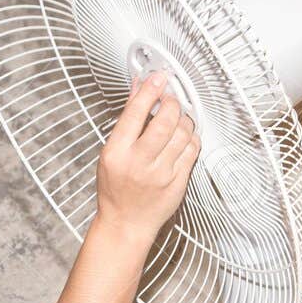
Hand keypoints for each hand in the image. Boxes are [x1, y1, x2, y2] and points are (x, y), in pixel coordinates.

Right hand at [94, 72, 199, 244]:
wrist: (126, 224)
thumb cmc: (115, 191)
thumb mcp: (109, 154)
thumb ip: (126, 122)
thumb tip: (138, 91)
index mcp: (117, 153)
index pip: (135, 113)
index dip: (149, 91)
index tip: (158, 78)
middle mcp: (139, 163)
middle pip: (164, 121)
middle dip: (171, 103)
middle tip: (170, 99)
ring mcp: (161, 174)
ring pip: (182, 134)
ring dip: (183, 119)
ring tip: (178, 117)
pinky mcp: (178, 183)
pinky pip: (192, 151)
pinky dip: (191, 137)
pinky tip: (184, 135)